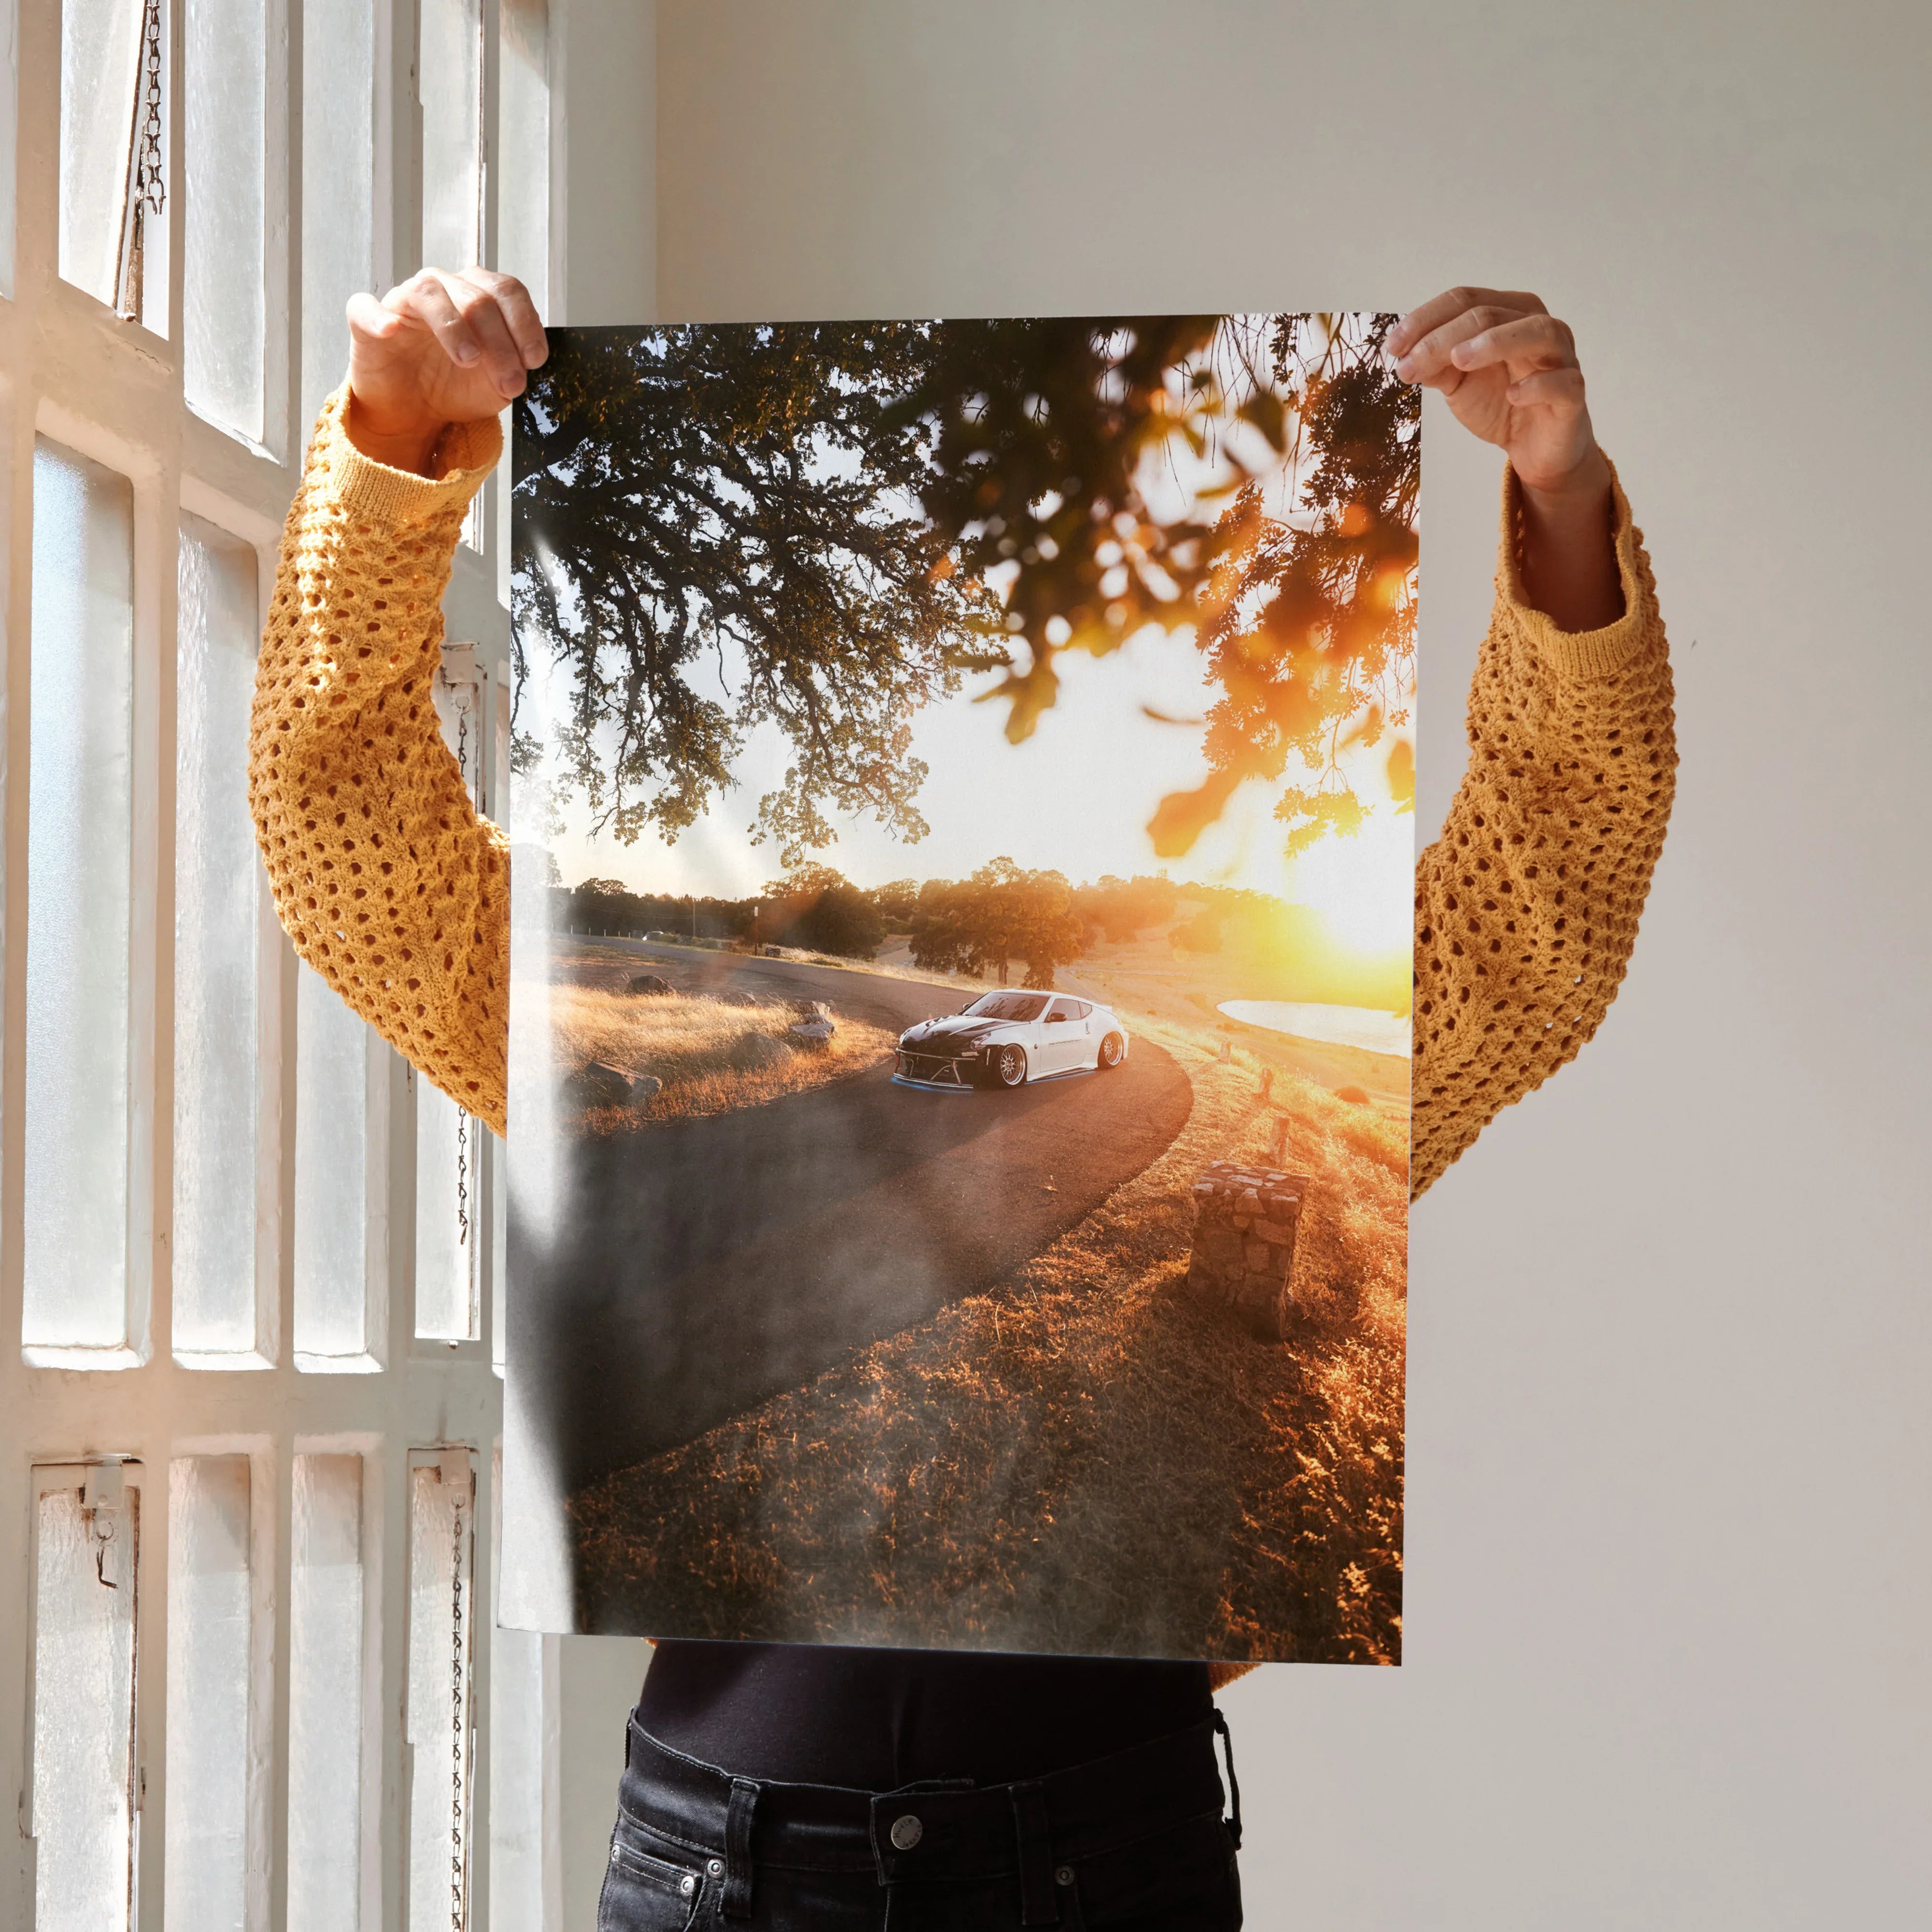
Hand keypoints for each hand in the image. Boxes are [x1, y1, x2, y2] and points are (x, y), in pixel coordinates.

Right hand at [344, 268, 547, 474]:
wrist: (414, 413)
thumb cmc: (456, 387)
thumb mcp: (496, 384)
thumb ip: (514, 368)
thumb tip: (526, 363)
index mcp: (478, 295)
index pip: (507, 291)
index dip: (525, 323)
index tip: (535, 360)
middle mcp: (443, 288)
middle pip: (477, 297)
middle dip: (500, 343)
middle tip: (510, 383)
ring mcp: (404, 301)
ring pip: (429, 293)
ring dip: (454, 327)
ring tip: (469, 360)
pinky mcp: (366, 320)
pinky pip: (365, 307)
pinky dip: (378, 316)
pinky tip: (391, 330)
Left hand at [1388, 288, 1621, 628]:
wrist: (1534, 448)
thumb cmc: (1500, 403)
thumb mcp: (1458, 382)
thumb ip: (1435, 364)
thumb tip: (1403, 352)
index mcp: (1509, 314)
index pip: (1466, 300)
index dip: (1425, 319)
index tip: (1391, 347)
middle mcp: (1538, 326)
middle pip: (1490, 314)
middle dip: (1443, 337)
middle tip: (1408, 364)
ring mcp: (1561, 358)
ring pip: (1536, 332)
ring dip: (1495, 342)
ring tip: (1458, 360)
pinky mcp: (1573, 394)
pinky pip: (1563, 382)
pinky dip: (1537, 385)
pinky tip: (1512, 394)